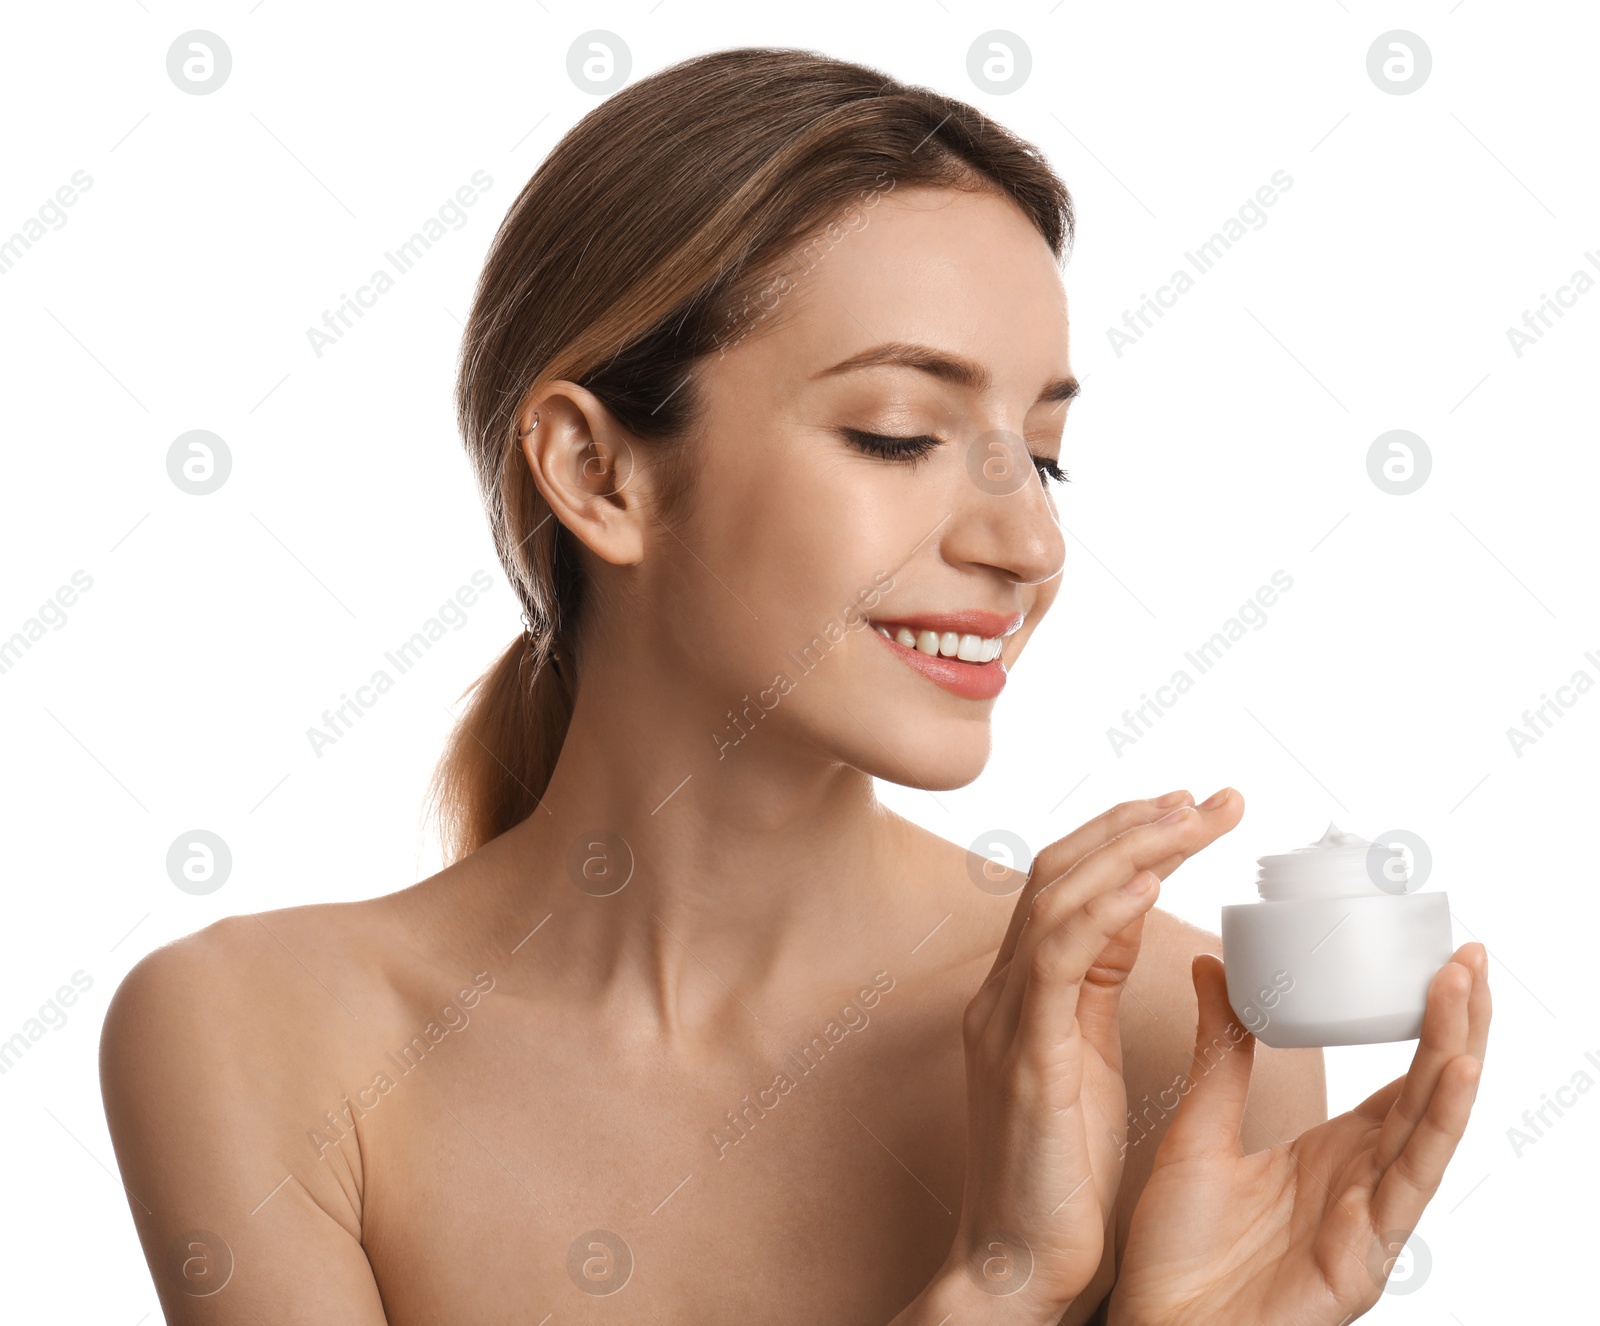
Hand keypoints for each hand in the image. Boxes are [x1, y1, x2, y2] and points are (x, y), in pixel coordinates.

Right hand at [943, 788, 1242, 1320]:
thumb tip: (1134, 920)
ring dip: (1129, 849)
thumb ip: (1095, 987)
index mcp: (1021, 993)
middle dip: (1134, 824)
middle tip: (1205, 798)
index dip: (1122, 836)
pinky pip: (1062, 962)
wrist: (1014, 1263)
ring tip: (1191, 819)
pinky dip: (1104, 912)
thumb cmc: (1056, 1174)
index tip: (1185, 808)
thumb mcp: (1084, 1060)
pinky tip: (1150, 883)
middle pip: (1058, 872)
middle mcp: (1003, 992)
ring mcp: (1007, 1020)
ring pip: (1058, 899)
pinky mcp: (1028, 1058)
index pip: (1063, 883)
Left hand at [1108, 943, 1490, 1325]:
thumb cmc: (1180, 1251)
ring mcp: (1367, 1227)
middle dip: (1455, 1030)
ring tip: (1465, 1014)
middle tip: (1469, 957)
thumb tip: (1212, 966)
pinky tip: (1449, 1088)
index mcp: (1336, 1154)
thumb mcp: (1201, 1128)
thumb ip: (1219, 1051)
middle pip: (1428, 1098)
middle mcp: (1363, 1185)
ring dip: (1452, 1075)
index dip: (1430, 1025)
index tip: (1446, 961)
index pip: (1404, 1081)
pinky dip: (1420, 1148)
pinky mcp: (1355, 1267)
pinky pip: (1398, 1199)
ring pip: (1426, 1141)